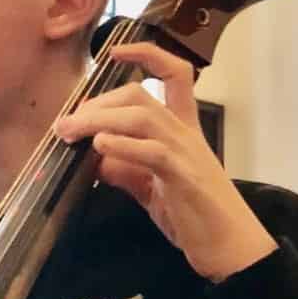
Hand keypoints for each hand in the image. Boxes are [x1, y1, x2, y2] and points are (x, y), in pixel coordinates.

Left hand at [56, 40, 275, 281]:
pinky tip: (100, 147)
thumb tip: (95, 159)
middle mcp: (186, 134)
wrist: (230, 247)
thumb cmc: (194, 216)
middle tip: (67, 121)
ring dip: (100, 119)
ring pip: (143, 117)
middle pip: (141, 96)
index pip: (174, 74)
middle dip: (99, 101)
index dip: (146, 54)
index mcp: (182, 129)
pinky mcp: (184, 179)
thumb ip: (126, 170)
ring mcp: (186, 154)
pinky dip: (123, 145)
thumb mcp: (152, 188)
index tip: (114, 51)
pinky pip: (153, 153)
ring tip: (72, 131)